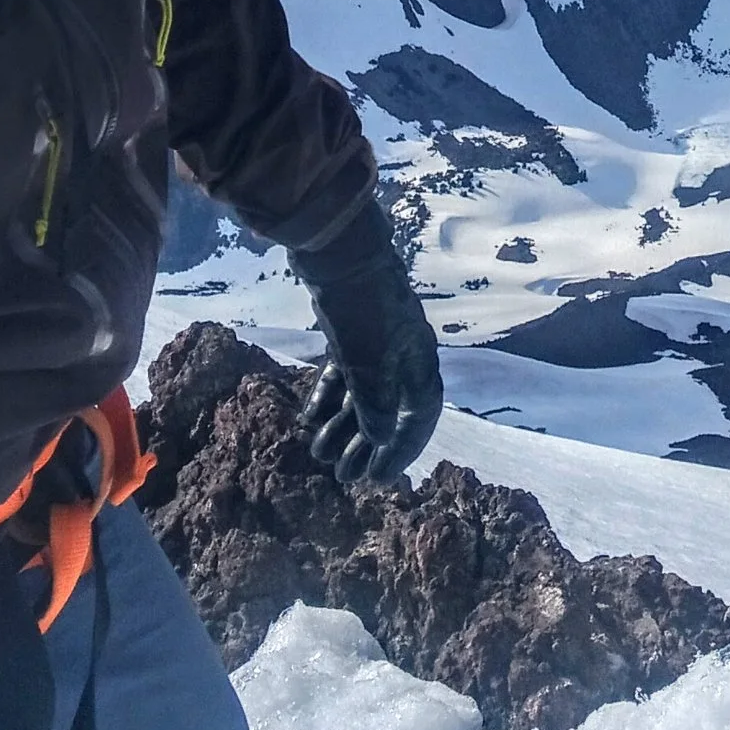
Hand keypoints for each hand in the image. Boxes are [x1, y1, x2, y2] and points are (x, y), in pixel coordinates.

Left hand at [290, 201, 442, 487]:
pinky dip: (328, 398)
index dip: (402, 450)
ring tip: (320, 455)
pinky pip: (343, 374)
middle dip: (366, 446)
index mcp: (418, 359)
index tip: (379, 479)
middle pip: (389, 409)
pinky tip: (309, 421)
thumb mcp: (367, 362)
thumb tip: (380, 441)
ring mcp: (374, 340)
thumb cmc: (360, 309)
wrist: (337, 249)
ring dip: (343, 426)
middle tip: (344, 478)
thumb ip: (375, 405)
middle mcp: (402, 352)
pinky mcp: (349, 329)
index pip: (420, 415)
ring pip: (362, 393)